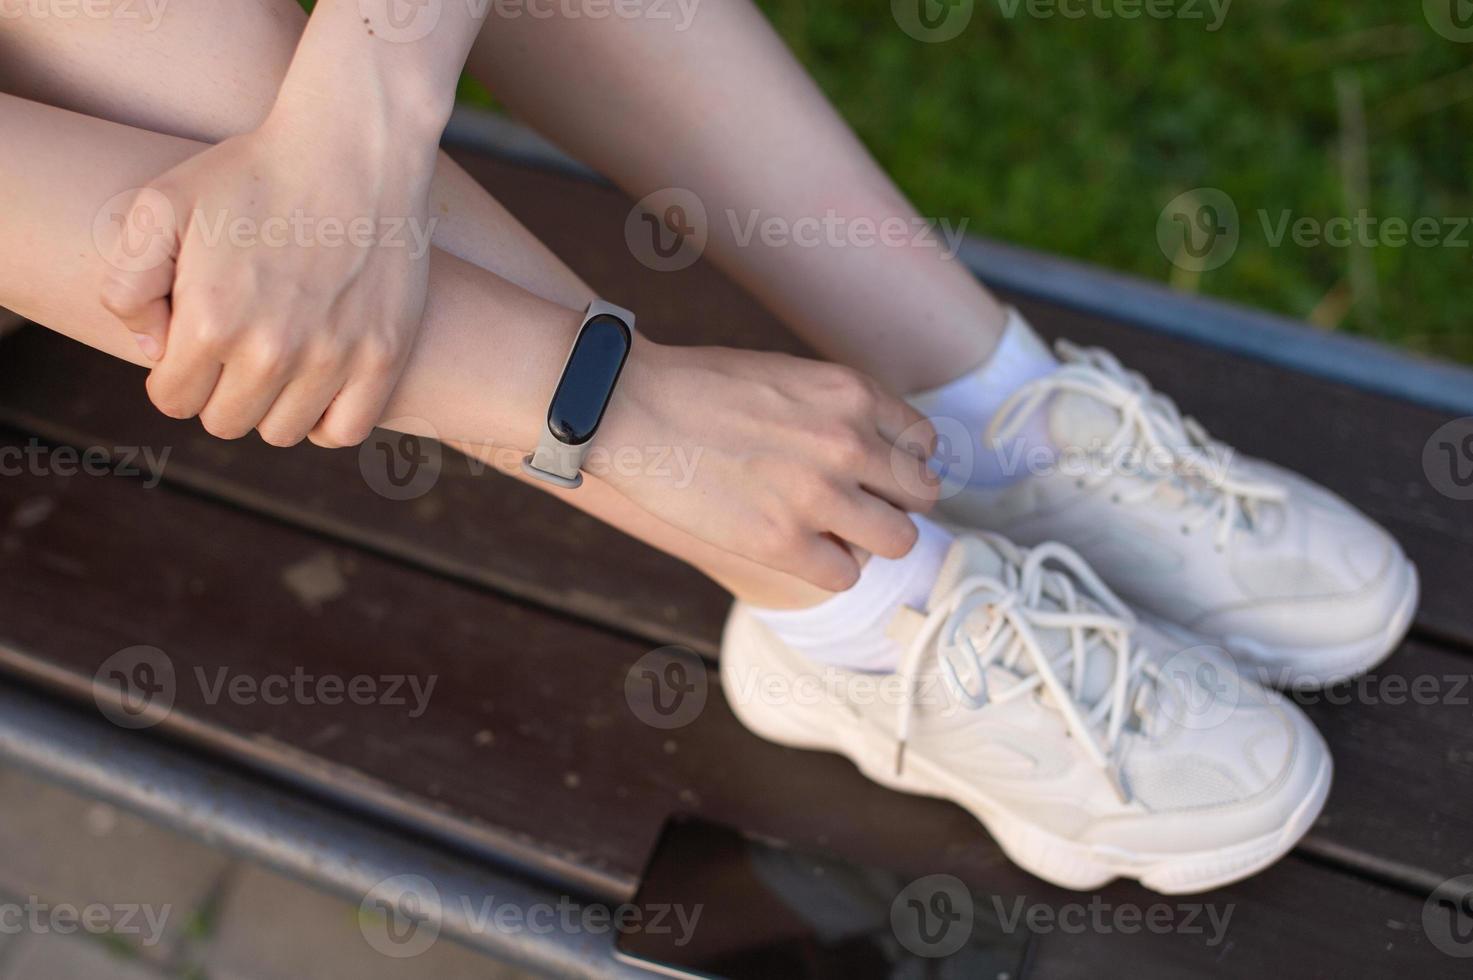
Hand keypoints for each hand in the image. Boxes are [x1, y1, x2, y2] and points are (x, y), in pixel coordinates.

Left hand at [100, 111, 433, 447]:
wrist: (354, 149)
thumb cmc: (254, 173)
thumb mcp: (160, 205)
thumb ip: (127, 283)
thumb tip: (154, 350)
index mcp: (212, 320)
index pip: (173, 399)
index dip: (175, 374)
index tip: (192, 344)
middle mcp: (273, 350)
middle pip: (226, 422)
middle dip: (218, 392)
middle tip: (234, 348)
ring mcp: (333, 357)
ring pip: (283, 432)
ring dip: (271, 405)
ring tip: (275, 361)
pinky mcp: (383, 356)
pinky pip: (346, 431)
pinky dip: (327, 420)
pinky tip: (317, 383)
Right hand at [596, 340, 939, 591]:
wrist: (630, 406)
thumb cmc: (698, 388)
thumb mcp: (789, 375)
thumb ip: (839, 409)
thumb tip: (875, 450)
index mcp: (853, 393)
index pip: (923, 443)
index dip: (900, 464)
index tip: (873, 474)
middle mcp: (848, 442)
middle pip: (921, 495)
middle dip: (893, 504)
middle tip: (855, 508)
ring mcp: (818, 496)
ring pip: (898, 541)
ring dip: (869, 542)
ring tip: (831, 533)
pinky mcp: (783, 542)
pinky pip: (846, 576)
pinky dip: (828, 568)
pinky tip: (798, 550)